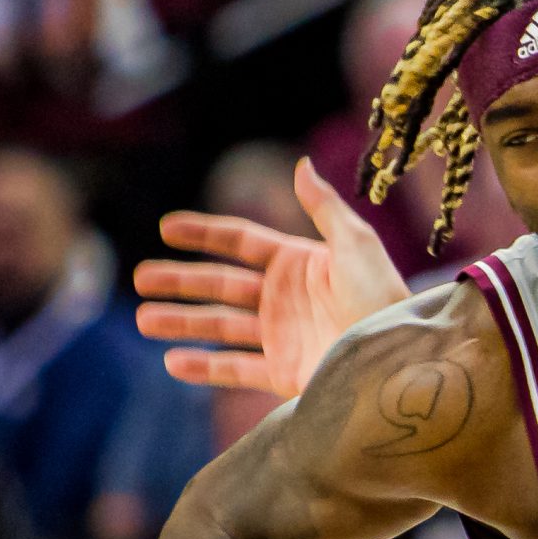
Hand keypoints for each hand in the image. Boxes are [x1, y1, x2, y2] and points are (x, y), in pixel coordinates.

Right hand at [135, 158, 409, 395]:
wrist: (399, 356)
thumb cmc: (383, 295)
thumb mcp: (355, 243)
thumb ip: (323, 207)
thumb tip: (301, 164)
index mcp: (299, 263)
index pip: (240, 242)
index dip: (203, 233)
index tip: (165, 227)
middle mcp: (285, 299)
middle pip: (220, 285)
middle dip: (179, 280)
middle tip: (138, 277)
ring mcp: (282, 337)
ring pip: (219, 327)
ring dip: (181, 322)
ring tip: (144, 319)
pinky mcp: (284, 374)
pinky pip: (236, 369)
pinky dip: (204, 367)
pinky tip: (172, 361)